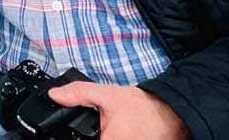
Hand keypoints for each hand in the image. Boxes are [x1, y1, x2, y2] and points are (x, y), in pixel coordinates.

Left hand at [48, 82, 188, 139]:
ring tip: (111, 131)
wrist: (174, 115)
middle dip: (93, 135)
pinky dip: (115, 139)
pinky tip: (117, 134)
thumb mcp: (108, 96)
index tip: (88, 130)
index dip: (81, 137)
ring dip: (105, 137)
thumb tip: (55, 95)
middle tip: (102, 129)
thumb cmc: (144, 108)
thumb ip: (79, 94)